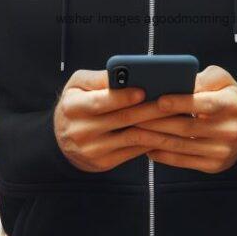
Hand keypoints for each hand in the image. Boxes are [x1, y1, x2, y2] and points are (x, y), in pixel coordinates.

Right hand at [52, 68, 175, 171]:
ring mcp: (92, 150)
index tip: (143, 90)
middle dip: (150, 109)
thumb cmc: (75, 105)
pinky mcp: (103, 163)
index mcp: (72, 107)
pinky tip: (167, 131)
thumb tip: (125, 72)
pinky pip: (133, 151)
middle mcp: (80, 131)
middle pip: (122, 119)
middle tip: (173, 101)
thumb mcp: (77, 86)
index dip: (123, 96)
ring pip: (132, 137)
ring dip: (157, 127)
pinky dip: (152, 140)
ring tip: (176, 116)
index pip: (100, 101)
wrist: (60, 141)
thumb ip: (99, 78)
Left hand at [133, 65, 236, 173]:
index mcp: (233, 104)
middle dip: (156, 122)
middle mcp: (230, 130)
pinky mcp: (215, 165)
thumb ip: (202, 79)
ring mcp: (223, 151)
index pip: (205, 104)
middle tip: (133, 116)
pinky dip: (163, 155)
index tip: (159, 101)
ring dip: (154, 139)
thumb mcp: (222, 80)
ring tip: (133, 131)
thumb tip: (177, 82)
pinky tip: (147, 147)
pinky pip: (183, 161)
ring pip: (181, 145)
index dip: (181, 103)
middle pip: (187, 127)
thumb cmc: (226, 97)